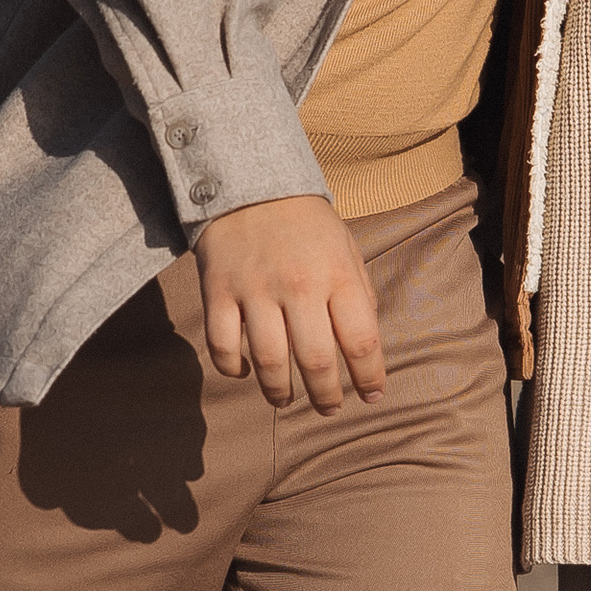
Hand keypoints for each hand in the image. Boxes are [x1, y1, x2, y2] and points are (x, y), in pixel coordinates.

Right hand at [195, 197, 386, 412]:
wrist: (250, 183)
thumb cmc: (307, 225)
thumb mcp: (346, 250)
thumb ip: (359, 296)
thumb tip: (366, 349)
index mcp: (338, 275)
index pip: (361, 341)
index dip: (369, 377)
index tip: (372, 395)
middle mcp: (299, 286)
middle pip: (316, 361)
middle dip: (327, 396)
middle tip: (329, 408)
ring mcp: (255, 290)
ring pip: (269, 362)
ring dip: (280, 392)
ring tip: (286, 400)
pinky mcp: (219, 291)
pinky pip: (222, 346)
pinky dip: (232, 368)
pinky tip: (245, 373)